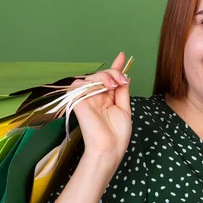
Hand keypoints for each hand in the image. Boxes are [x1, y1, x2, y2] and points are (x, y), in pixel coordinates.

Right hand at [70, 51, 131, 169]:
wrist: (109, 147)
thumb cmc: (117, 133)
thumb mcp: (124, 108)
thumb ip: (123, 92)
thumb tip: (125, 77)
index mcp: (108, 99)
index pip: (110, 78)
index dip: (116, 66)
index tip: (123, 55)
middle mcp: (97, 97)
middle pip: (102, 75)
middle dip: (113, 72)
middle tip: (121, 81)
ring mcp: (87, 99)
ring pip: (91, 77)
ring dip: (104, 76)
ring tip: (113, 85)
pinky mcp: (78, 102)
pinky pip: (77, 84)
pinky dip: (89, 82)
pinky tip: (101, 88)